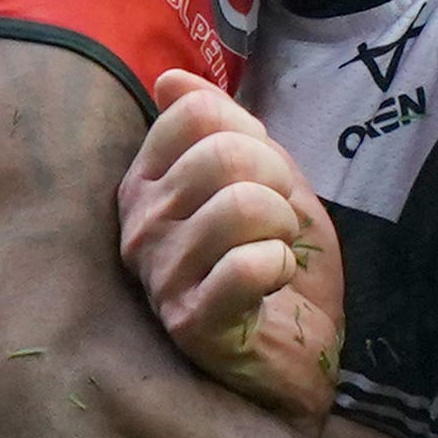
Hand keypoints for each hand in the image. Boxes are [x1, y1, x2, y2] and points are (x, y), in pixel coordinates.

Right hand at [121, 72, 346, 426]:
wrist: (297, 357)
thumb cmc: (273, 268)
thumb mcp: (264, 181)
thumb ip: (225, 129)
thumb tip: (171, 80)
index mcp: (148, 182)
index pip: (194, 112)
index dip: (250, 132)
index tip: (264, 174)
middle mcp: (140, 224)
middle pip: (220, 153)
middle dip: (276, 179)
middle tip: (280, 219)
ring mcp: (159, 275)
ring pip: (238, 205)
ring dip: (281, 225)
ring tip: (276, 250)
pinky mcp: (189, 321)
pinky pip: (248, 264)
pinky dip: (280, 265)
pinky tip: (273, 283)